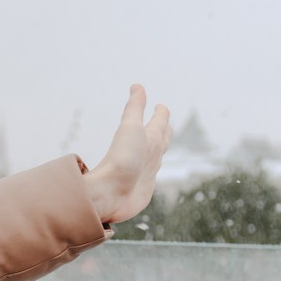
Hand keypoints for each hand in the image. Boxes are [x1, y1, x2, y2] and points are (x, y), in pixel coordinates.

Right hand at [83, 85, 172, 224]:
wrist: (115, 193)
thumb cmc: (124, 160)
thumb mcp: (128, 127)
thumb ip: (134, 107)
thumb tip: (137, 86)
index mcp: (154, 141)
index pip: (161, 122)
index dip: (161, 112)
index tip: (160, 106)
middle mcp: (155, 158)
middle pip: (164, 141)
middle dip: (165, 130)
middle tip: (163, 123)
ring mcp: (149, 176)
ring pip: (157, 160)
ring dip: (156, 152)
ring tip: (153, 148)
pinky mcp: (140, 192)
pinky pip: (147, 180)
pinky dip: (145, 173)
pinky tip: (141, 176)